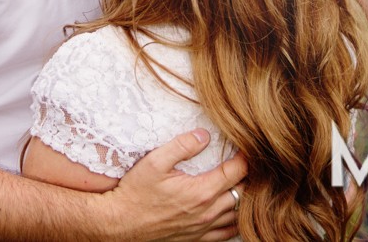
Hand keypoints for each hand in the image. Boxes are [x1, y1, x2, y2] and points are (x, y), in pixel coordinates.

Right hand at [103, 129, 246, 241]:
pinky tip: (233, 211)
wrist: (120, 223)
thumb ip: (182, 145)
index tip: (246, 146)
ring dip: (243, 198)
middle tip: (244, 161)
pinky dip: (235, 221)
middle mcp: (207, 212)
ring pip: (238, 215)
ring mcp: (203, 228)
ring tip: (241, 183)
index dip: (246, 157)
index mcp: (201, 192)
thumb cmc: (135, 192)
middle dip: (247, 176)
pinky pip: (227, 234)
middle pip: (242, 193)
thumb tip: (204, 135)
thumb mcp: (155, 161)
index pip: (236, 172)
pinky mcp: (197, 239)